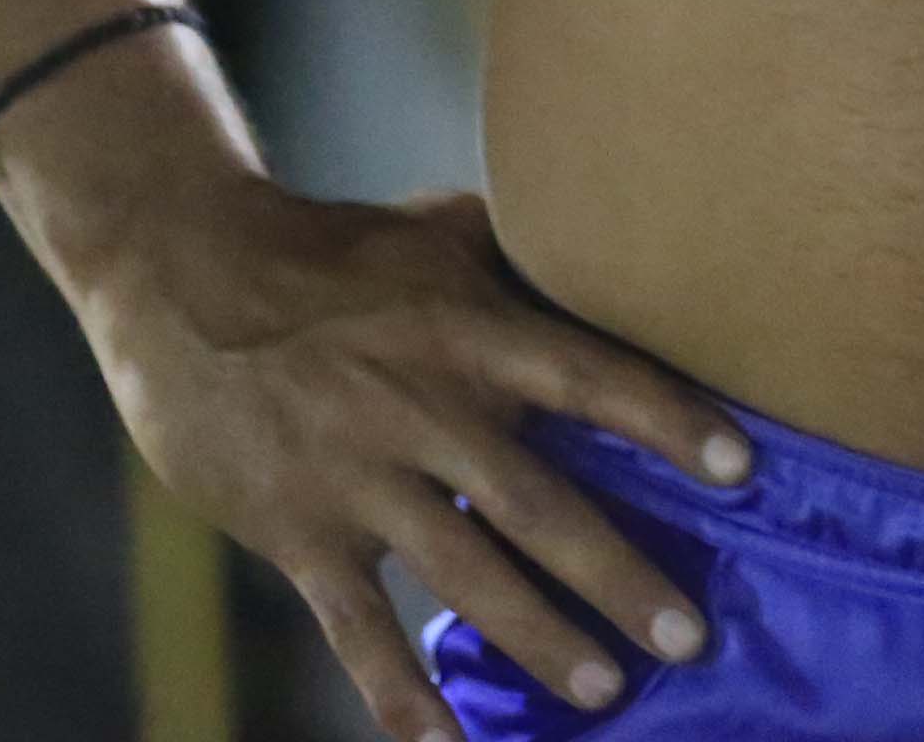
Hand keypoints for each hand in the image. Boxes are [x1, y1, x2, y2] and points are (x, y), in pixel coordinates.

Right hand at [85, 184, 751, 739]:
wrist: (182, 272)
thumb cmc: (327, 251)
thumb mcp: (432, 231)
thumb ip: (516, 256)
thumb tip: (611, 246)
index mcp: (469, 328)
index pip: (589, 375)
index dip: (667, 419)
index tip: (741, 469)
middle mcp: (424, 403)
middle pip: (539, 503)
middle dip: (619, 575)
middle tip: (688, 637)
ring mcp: (359, 472)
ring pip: (464, 571)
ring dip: (539, 639)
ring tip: (604, 691)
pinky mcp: (297, 527)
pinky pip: (356, 626)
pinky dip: (399, 692)